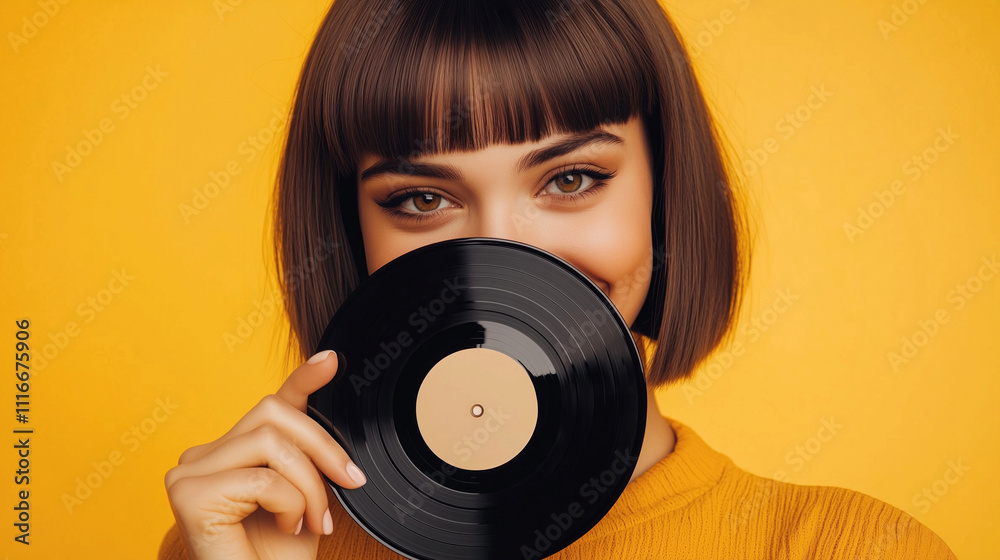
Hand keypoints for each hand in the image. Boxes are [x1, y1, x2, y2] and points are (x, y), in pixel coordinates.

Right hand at [164, 350, 366, 559]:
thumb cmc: (279, 556)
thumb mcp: (304, 492)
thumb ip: (305, 448)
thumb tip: (327, 381)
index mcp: (227, 454)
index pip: (268, 407)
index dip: (302, 379)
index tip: (332, 361)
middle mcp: (199, 458)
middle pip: (272, 414)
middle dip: (322, 446)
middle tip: (351, 482)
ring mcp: (188, 475)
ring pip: (271, 443)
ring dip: (310, 484)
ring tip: (314, 520)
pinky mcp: (189, 496)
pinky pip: (263, 478)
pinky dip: (291, 504)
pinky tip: (288, 527)